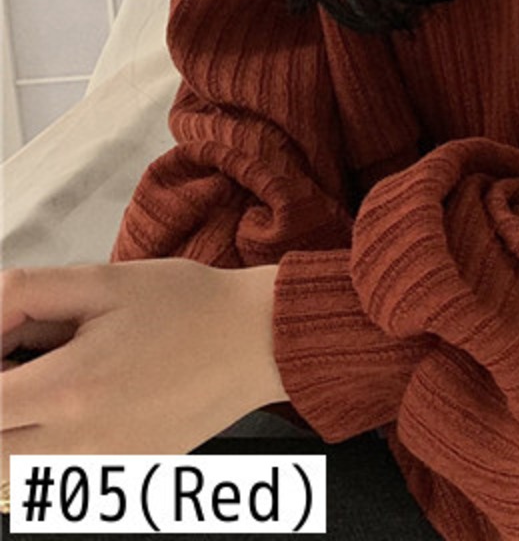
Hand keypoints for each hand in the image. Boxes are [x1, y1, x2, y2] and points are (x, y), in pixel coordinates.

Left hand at [0, 259, 287, 487]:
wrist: (260, 339)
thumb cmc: (191, 305)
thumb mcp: (104, 280)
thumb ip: (25, 294)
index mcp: (70, 389)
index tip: (6, 340)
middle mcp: (78, 443)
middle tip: (25, 357)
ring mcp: (101, 465)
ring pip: (15, 467)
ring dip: (16, 426)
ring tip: (55, 378)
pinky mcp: (123, 471)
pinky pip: (60, 471)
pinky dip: (52, 439)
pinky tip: (92, 395)